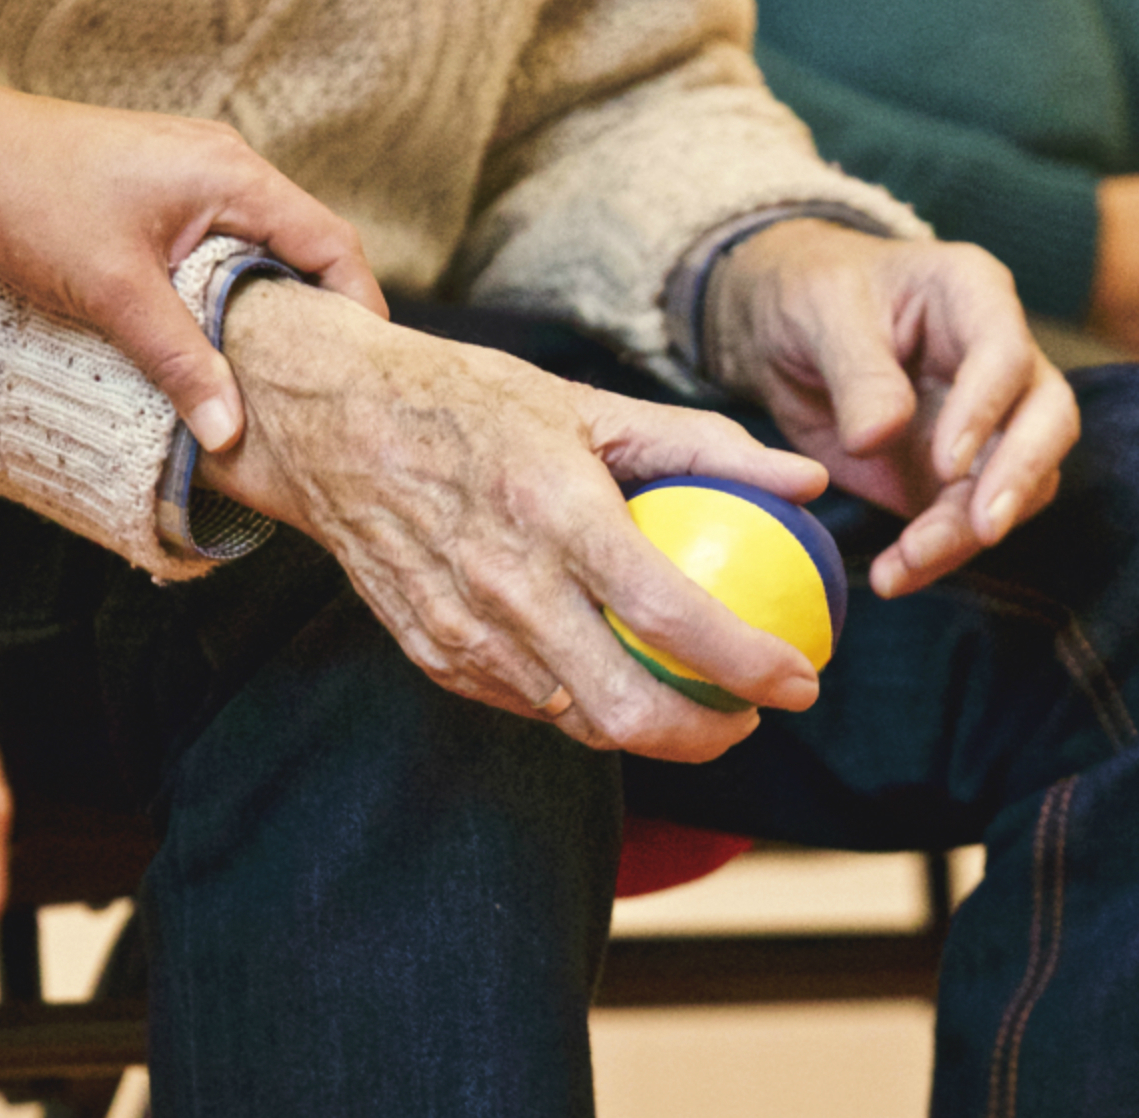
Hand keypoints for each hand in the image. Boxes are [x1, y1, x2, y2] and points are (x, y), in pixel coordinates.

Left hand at [0, 90, 386, 452]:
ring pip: (261, 244)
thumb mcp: (114, 293)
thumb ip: (181, 362)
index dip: (359, 308)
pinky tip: (211, 331)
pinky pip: (223, 239)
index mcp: (234, 176)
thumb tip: (231, 433)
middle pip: (305, 244)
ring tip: (270, 370)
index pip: (332, 243)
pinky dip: (230, 284)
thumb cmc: (31, 200)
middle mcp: (226, 164)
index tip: (362, 370)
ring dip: (268, 301)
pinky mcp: (162, 185)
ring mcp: (194, 170)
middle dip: (318, 313)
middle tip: (322, 384)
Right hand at [198, 279, 829, 762]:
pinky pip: (528, 705)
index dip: (748, 664)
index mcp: (555, 511)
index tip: (801, 679)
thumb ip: (705, 444)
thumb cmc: (471, 402)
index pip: (670, 615)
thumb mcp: (589, 403)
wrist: (331, 423)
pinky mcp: (433, 654)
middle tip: (752, 714)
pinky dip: (582, 704)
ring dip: (650, 730)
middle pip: (626, 709)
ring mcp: (463, 631)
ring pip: (578, 722)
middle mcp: (507, 584)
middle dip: (709, 735)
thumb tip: (807, 480)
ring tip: (696, 703)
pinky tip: (615, 677)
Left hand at [704, 220, 1079, 598]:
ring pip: (1018, 483)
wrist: (784, 332)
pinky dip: (938, 554)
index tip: (946, 462)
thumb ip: (857, 371)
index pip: (1006, 352)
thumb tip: (880, 436)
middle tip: (983, 528)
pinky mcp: (959, 475)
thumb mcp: (820, 313)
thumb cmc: (811, 295)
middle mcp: (1000, 359)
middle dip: (1019, 477)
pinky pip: (968, 521)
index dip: (986, 409)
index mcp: (972, 294)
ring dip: (969, 531)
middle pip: (1048, 420)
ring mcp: (989, 421)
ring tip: (906, 563)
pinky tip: (895, 575)